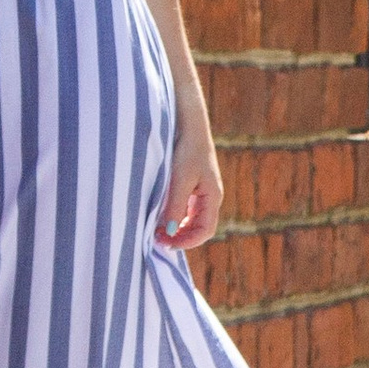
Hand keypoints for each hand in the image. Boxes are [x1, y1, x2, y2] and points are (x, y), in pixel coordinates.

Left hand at [157, 97, 221, 248]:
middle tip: (156, 239)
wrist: (187, 123)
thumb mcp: (179, 179)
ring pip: (190, 219)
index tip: (166, 244)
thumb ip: (175, 206)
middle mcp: (209, 197)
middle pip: (198, 227)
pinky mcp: (191, 183)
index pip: (205, 230)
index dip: (187, 242)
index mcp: (212, 197)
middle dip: (180, 237)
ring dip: (176, 227)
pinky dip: (173, 215)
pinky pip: (184, 208)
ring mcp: (201, 191)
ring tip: (155, 229)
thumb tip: (170, 232)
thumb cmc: (186, 149)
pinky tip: (158, 213)